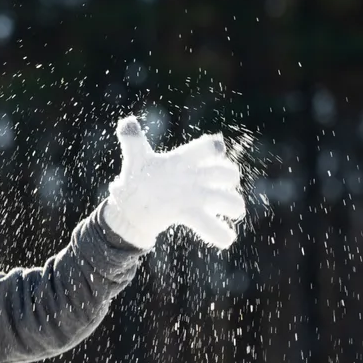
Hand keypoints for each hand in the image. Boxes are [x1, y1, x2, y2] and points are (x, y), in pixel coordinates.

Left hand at [103, 116, 245, 249]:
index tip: (218, 149)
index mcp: (183, 160)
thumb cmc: (141, 177)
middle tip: (229, 181)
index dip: (211, 148)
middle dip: (228, 176)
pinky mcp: (191, 215)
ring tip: (236, 211)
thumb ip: (133, 141)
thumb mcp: (136, 158)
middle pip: (221, 173)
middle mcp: (195, 177)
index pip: (202, 150)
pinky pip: (208, 224)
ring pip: (223, 198)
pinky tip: (226, 240)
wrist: (136, 203)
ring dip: (233, 203)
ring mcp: (196, 197)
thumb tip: (126, 123)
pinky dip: (219, 232)